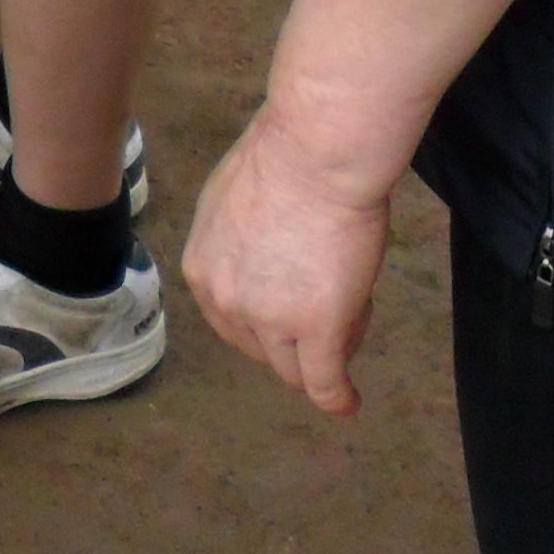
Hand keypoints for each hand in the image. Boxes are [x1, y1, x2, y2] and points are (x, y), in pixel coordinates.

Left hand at [181, 105, 396, 416]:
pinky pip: (324, 382)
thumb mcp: (233, 199)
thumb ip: (237, 239)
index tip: (293, 304)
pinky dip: (337, 398)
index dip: (265, 317)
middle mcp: (225, 300)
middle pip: (259, 347)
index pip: (230, 320)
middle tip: (331, 297)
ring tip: (351, 320)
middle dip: (293, 335)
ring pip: (294, 367)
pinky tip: (350, 403)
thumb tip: (255, 252)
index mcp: (202, 268)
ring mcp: (270, 318)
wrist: (318, 151)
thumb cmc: (287, 157)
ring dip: (321, 353)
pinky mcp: (317, 327)